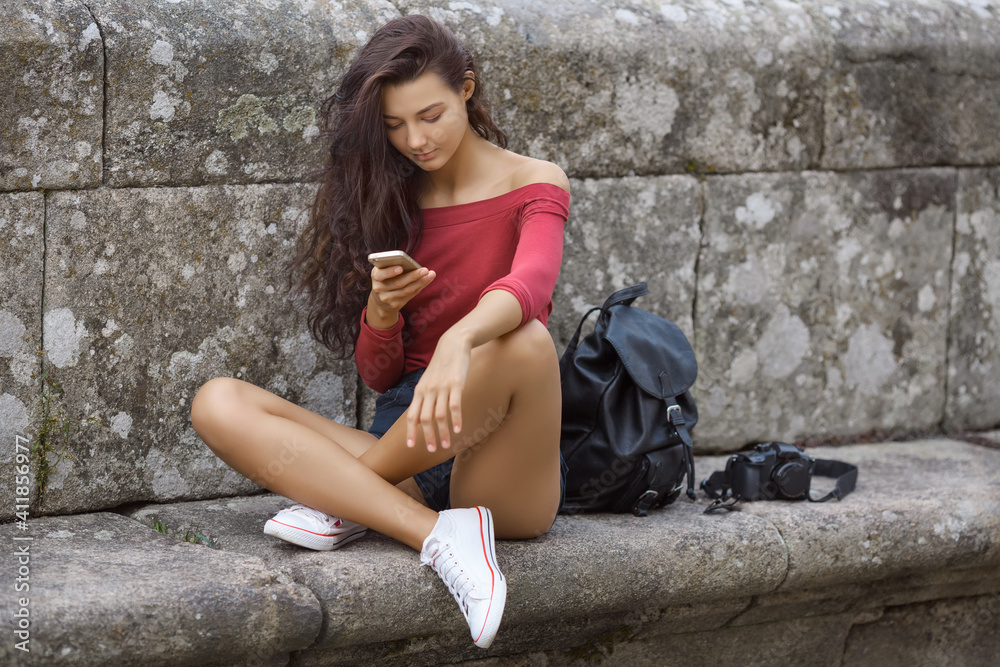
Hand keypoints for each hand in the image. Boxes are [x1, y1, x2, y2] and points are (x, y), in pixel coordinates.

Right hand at [368, 264, 434, 325]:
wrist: (380, 300)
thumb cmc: (385, 279)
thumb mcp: (384, 271)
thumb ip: (392, 266)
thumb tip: (411, 263)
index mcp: (375, 276)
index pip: (380, 275)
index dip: (390, 272)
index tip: (400, 268)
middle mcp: (379, 289)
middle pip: (398, 283)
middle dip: (413, 276)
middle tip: (425, 270)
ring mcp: (388, 298)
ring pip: (407, 290)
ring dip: (421, 282)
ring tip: (430, 274)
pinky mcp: (396, 305)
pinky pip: (411, 295)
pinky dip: (420, 286)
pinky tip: (428, 280)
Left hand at [406, 331, 471, 451]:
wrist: (452, 344)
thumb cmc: (441, 366)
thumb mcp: (427, 381)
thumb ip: (424, 397)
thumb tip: (421, 417)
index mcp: (419, 391)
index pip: (412, 415)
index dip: (411, 431)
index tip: (411, 446)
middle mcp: (428, 391)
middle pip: (425, 419)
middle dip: (427, 436)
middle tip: (431, 450)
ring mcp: (442, 388)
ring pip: (439, 415)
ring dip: (442, 433)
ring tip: (446, 446)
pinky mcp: (456, 384)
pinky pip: (455, 405)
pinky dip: (456, 419)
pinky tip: (458, 430)